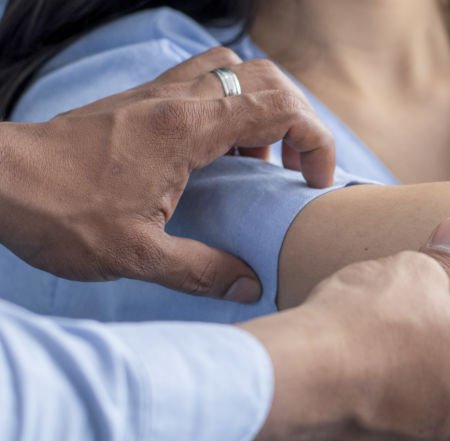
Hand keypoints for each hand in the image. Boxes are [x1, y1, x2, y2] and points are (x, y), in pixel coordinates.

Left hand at [0, 47, 334, 301]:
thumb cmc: (59, 214)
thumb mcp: (137, 256)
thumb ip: (202, 271)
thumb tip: (250, 286)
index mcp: (187, 128)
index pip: (280, 107)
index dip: (315, 140)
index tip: (314, 182)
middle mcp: (175, 99)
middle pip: (265, 78)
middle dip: (298, 119)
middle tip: (297, 169)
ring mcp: (155, 95)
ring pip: (233, 71)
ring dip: (261, 107)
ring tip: (261, 159)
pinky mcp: (138, 103)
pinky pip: (201, 83)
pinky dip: (227, 109)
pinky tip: (217, 156)